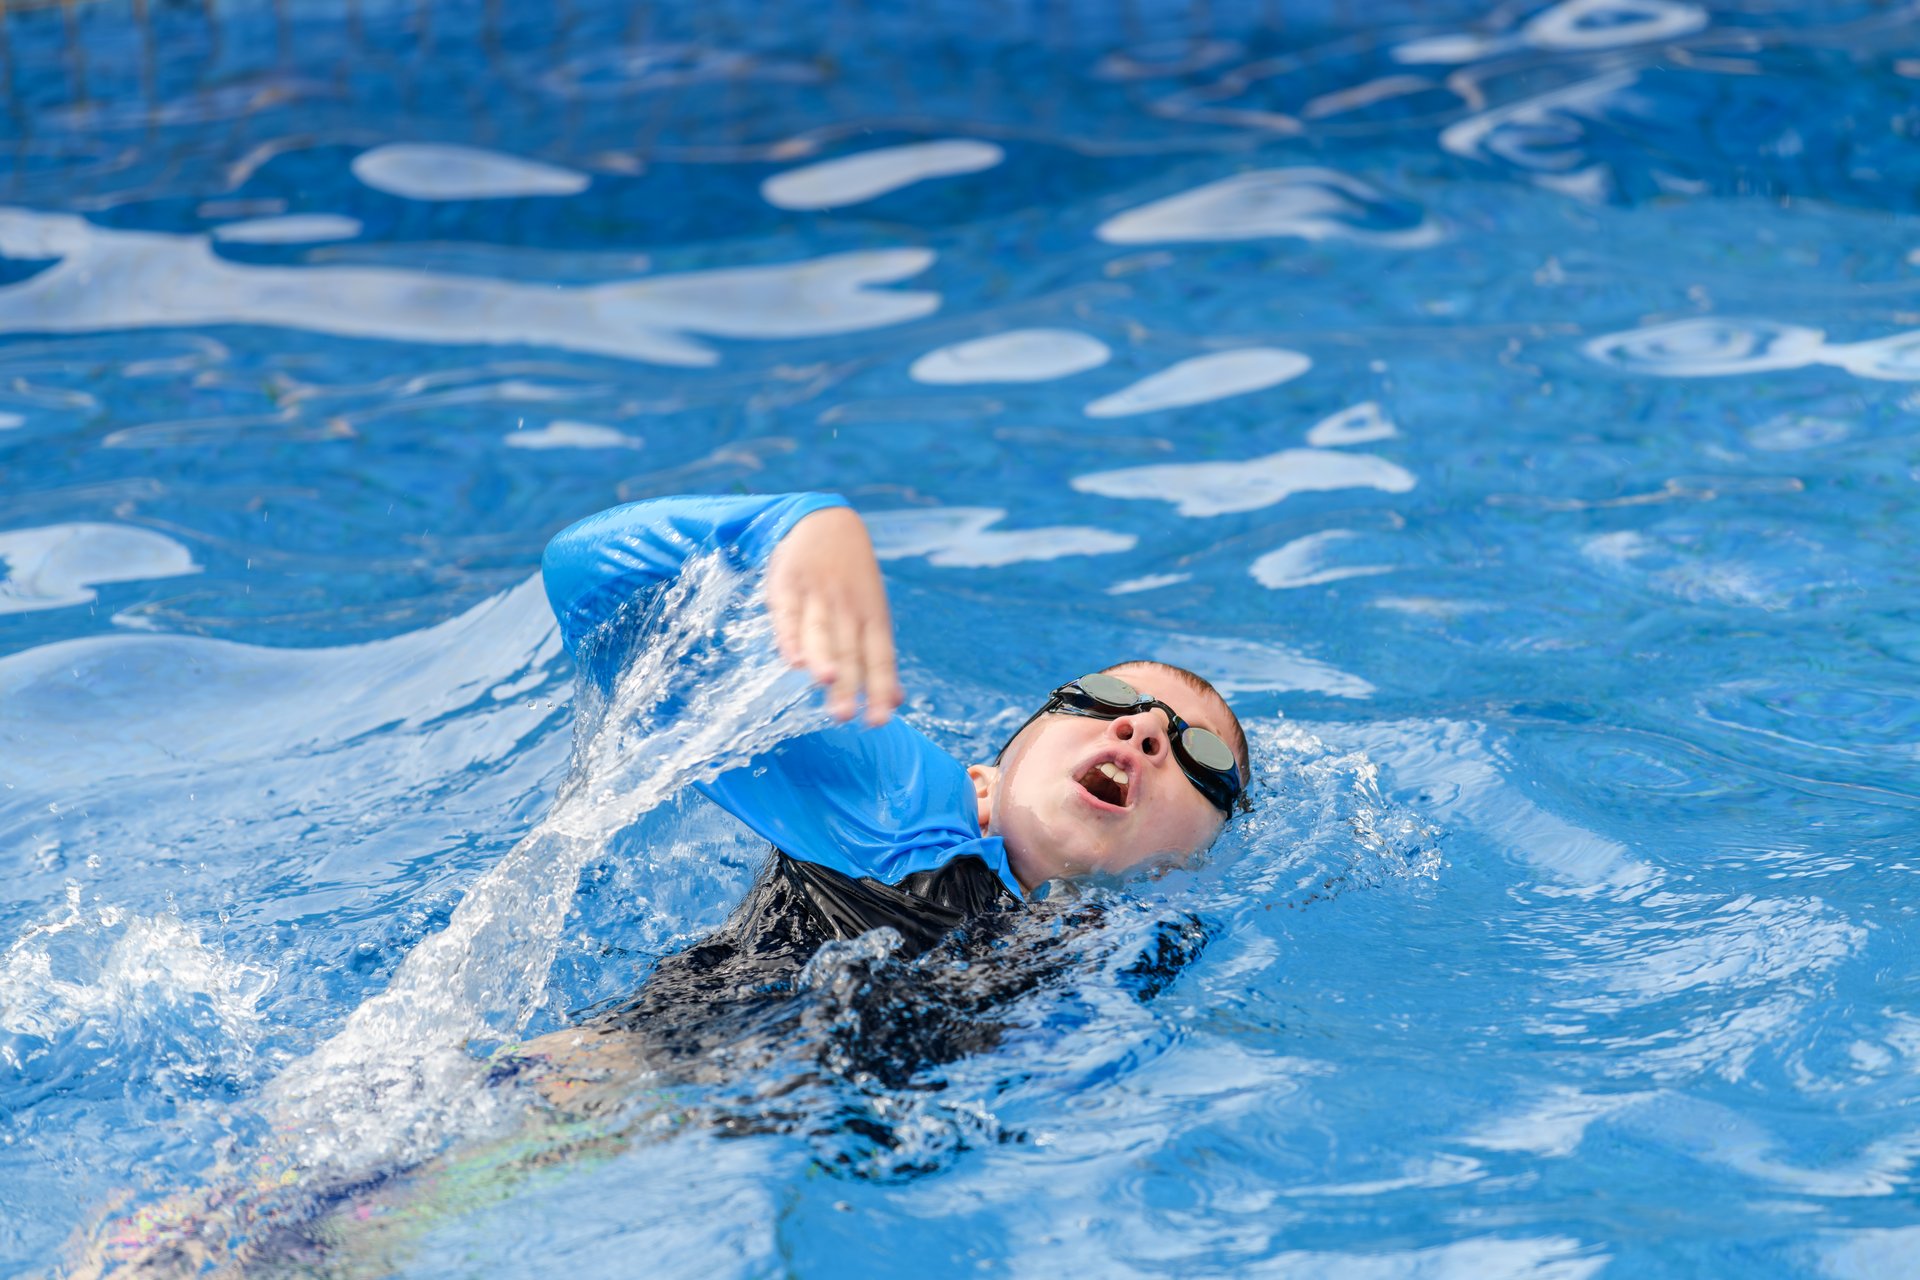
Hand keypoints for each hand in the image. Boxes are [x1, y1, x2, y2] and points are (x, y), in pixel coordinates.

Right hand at [765, 506, 903, 725]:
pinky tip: (791, 658)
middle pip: (849, 651)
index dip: (879, 689)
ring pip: (821, 632)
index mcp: (873, 617)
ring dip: (823, 657)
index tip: (879, 721)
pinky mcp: (787, 586)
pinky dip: (790, 636)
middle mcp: (848, 608)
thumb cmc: (852, 580)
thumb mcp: (873, 613)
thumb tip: (894, 703)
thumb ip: (879, 659)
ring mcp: (818, 595)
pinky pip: (788, 614)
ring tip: (826, 682)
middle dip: (849, 684)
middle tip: (846, 716)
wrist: (825, 520)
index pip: (880, 658)